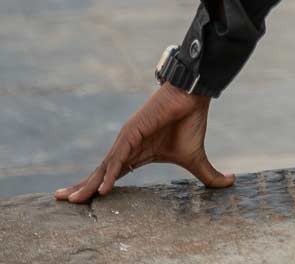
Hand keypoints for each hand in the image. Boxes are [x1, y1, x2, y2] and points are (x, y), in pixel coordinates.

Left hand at [55, 85, 232, 204]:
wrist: (193, 96)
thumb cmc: (190, 121)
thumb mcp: (195, 157)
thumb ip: (207, 175)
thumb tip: (230, 185)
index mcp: (138, 154)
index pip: (112, 174)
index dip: (96, 186)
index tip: (81, 200)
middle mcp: (127, 147)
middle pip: (101, 171)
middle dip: (81, 187)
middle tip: (62, 200)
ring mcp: (127, 139)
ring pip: (105, 166)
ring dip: (89, 184)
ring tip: (75, 200)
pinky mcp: (132, 131)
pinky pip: (119, 157)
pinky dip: (110, 172)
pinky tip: (102, 188)